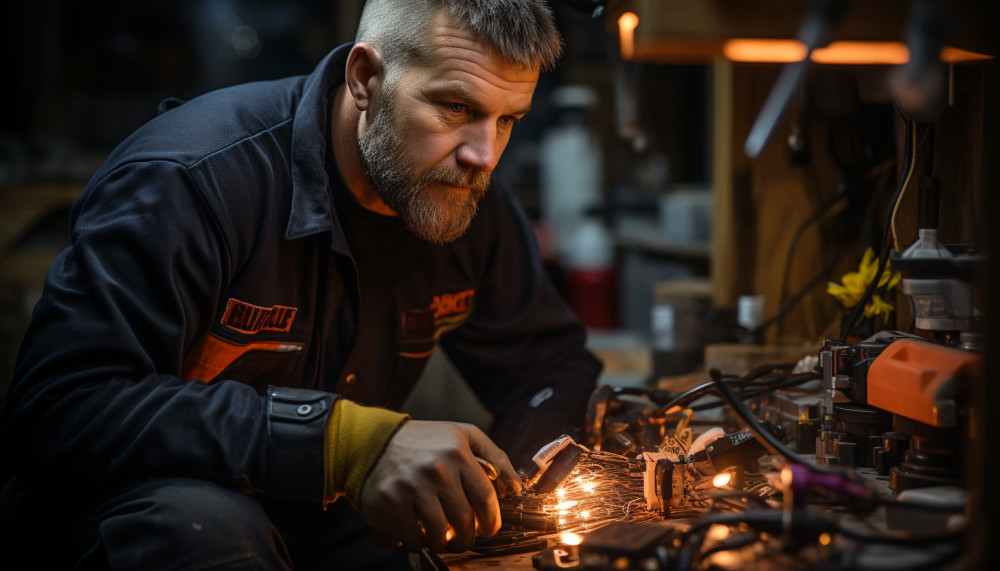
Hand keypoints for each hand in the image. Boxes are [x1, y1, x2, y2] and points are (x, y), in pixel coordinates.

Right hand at [358, 420, 522, 552]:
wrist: (371, 442)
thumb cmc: (424, 441)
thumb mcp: (463, 435)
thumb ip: (494, 457)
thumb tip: (517, 487)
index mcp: (456, 453)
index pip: (485, 499)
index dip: (491, 521)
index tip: (489, 528)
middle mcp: (434, 471)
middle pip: (463, 522)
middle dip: (467, 537)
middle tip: (464, 537)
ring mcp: (408, 490)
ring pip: (437, 537)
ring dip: (442, 543)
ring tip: (440, 535)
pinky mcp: (386, 506)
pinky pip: (409, 540)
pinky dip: (414, 543)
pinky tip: (415, 531)